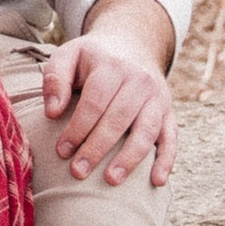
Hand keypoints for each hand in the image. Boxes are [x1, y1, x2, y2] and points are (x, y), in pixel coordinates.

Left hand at [42, 0, 177, 186]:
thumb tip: (52, 113)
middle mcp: (139, 81)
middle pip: (118, 119)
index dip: (78, 128)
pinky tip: (156, 182)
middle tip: (78, 172)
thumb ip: (54, 78)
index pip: (94, 102)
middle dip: (97, 148)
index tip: (61, 151)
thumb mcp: (69, 54)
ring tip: (111, 181)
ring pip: (146, 130)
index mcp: (111, 67)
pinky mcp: (168, 111)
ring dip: (130, 158)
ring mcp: (157, 97)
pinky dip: (167, 160)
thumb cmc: (93, 57)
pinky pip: (171, 137)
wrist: (133, 43)